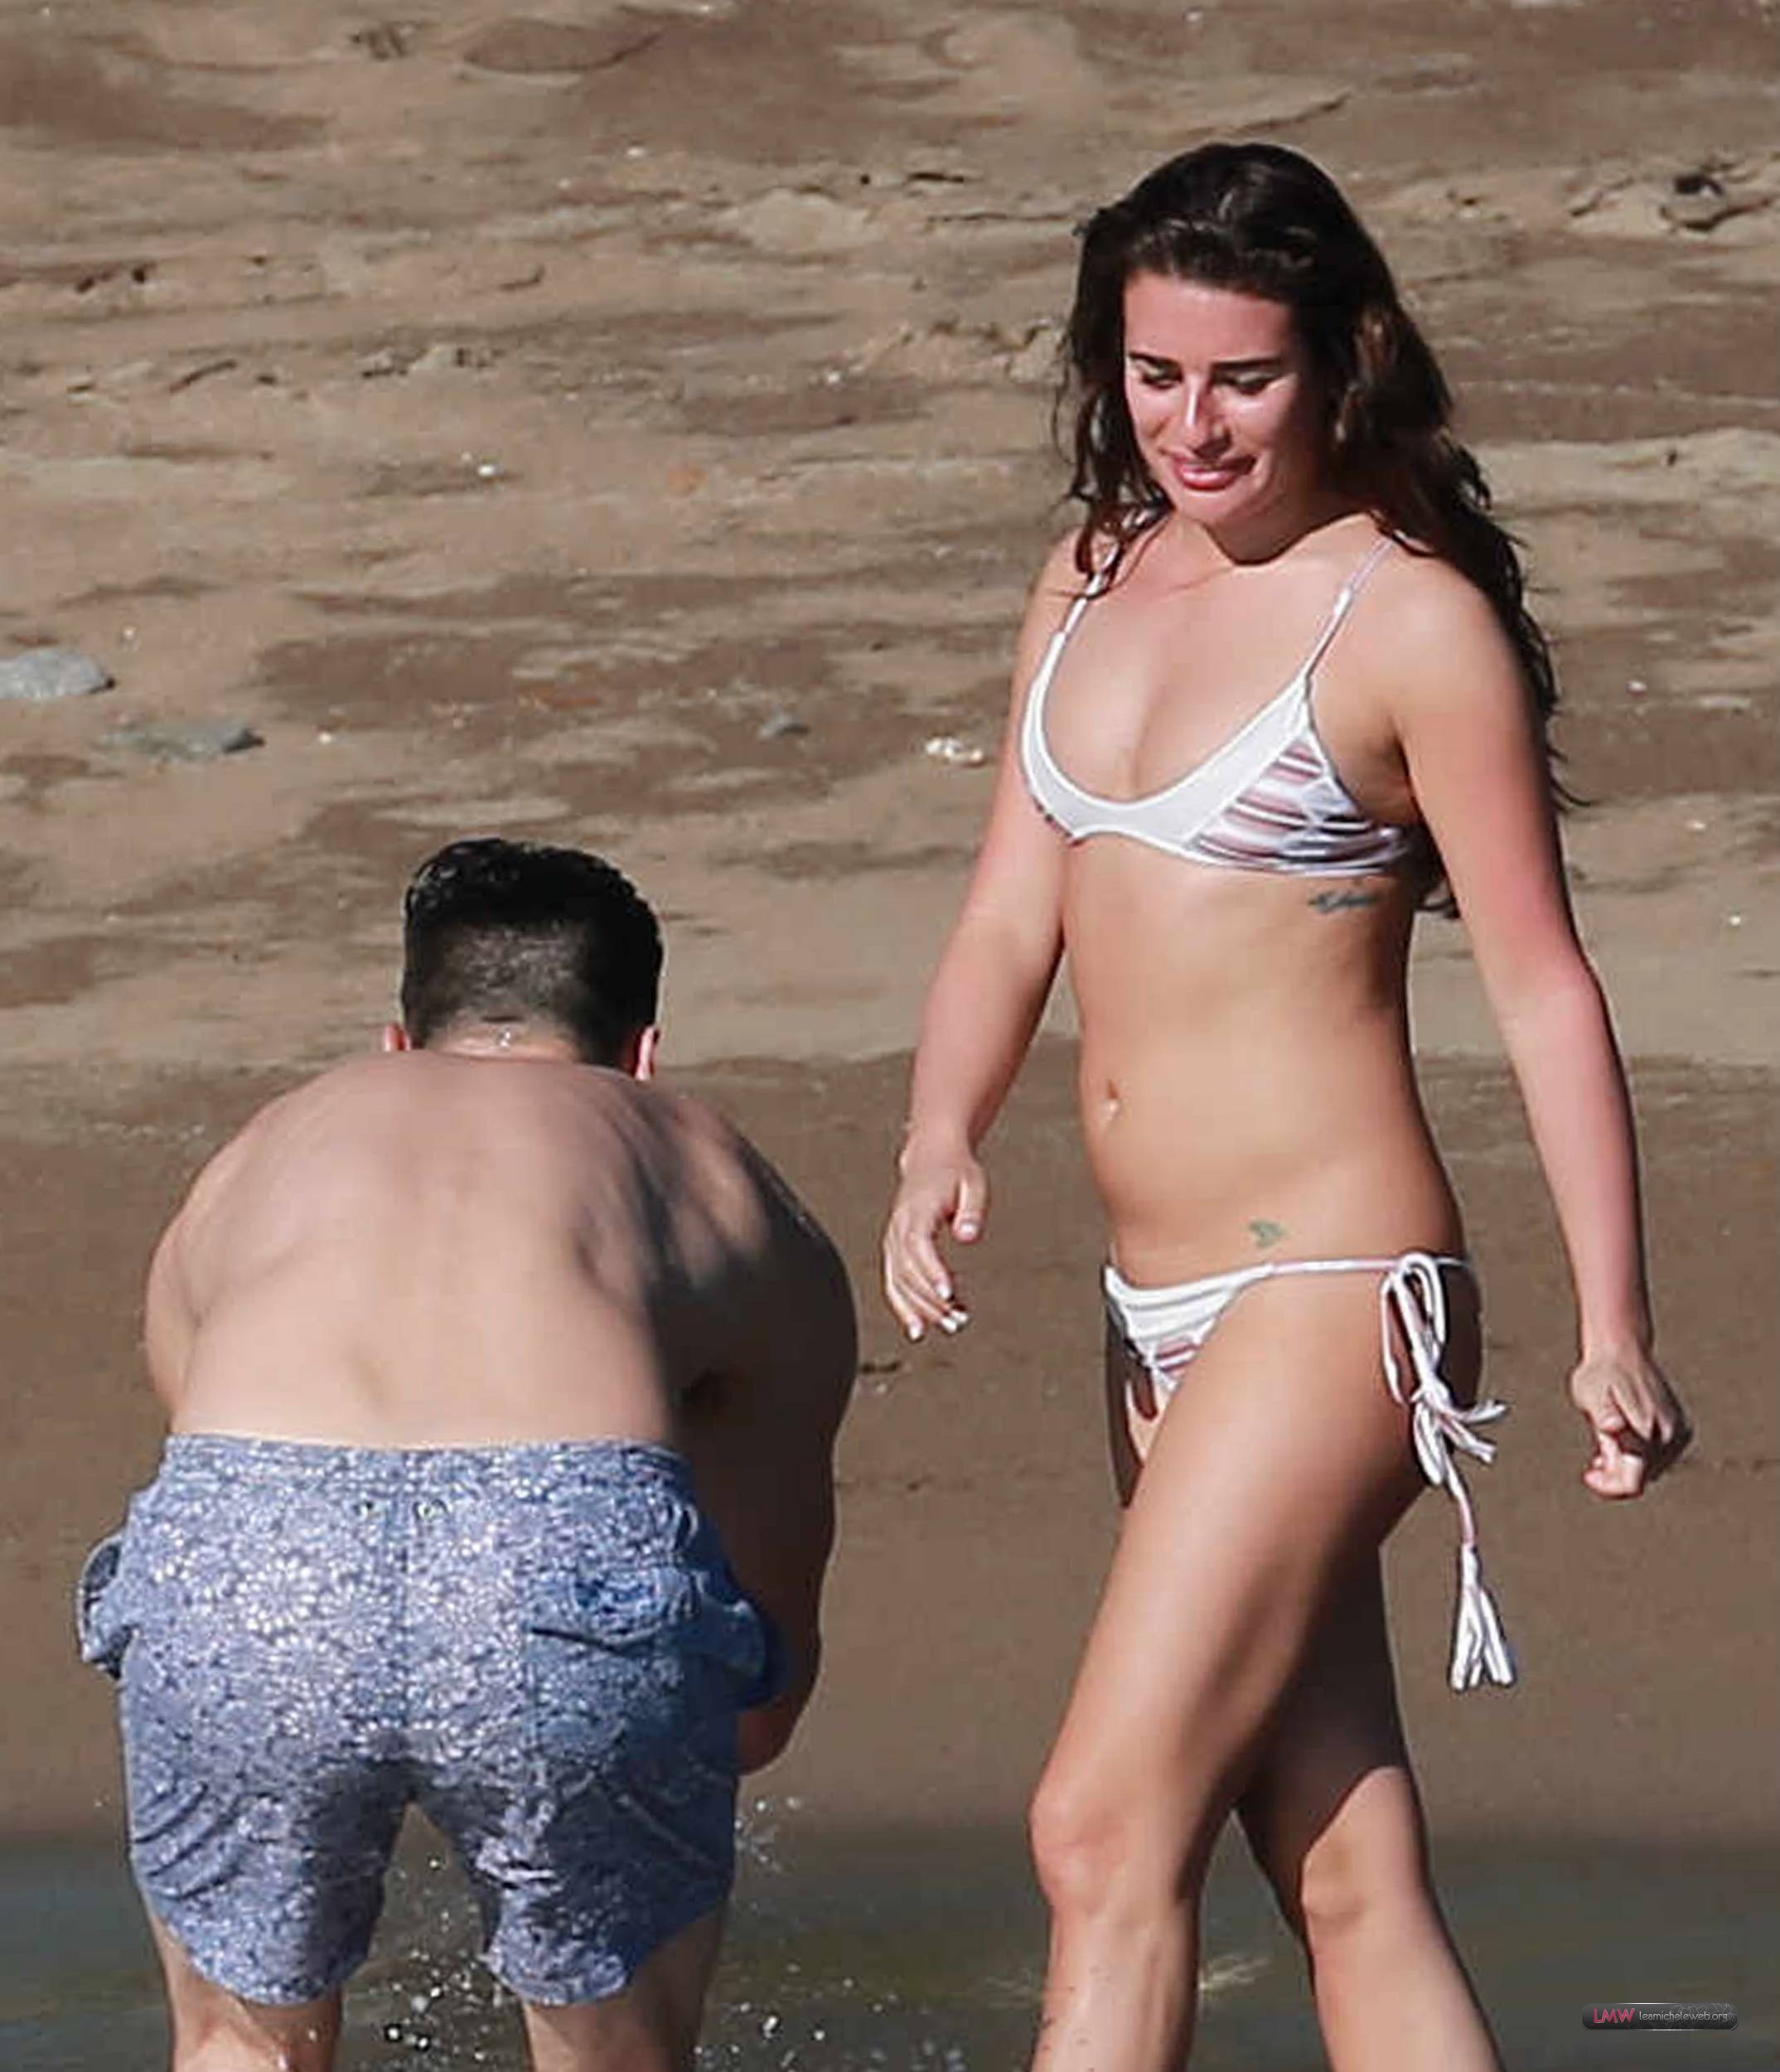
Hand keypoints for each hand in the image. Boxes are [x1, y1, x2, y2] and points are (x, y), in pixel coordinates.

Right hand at [882, 1146, 984, 1341]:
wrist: (931, 1157)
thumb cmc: (956, 1171)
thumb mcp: (974, 1184)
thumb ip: (972, 1211)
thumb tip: (969, 1236)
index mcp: (917, 1210)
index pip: (919, 1246)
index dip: (932, 1272)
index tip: (949, 1294)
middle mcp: (899, 1226)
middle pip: (908, 1270)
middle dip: (930, 1299)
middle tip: (957, 1321)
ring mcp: (894, 1238)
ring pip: (898, 1281)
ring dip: (918, 1308)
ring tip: (946, 1327)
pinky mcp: (895, 1248)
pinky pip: (894, 1281)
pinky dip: (904, 1305)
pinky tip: (919, 1326)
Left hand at [1568, 1350, 1691, 1497]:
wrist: (1622, 1349)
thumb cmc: (1599, 1373)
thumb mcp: (1589, 1393)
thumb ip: (1602, 1415)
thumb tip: (1612, 1426)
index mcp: (1645, 1432)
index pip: (1632, 1484)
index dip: (1608, 1487)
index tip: (1588, 1472)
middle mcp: (1668, 1436)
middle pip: (1640, 1478)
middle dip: (1614, 1471)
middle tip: (1597, 1447)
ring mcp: (1679, 1433)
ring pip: (1650, 1469)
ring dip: (1628, 1463)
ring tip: (1609, 1440)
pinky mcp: (1682, 1429)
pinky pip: (1661, 1457)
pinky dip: (1642, 1455)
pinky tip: (1626, 1438)